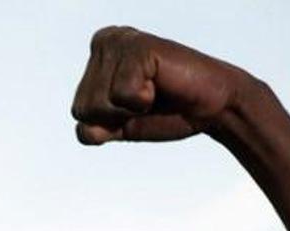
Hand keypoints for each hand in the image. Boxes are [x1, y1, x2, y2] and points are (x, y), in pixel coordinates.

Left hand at [70, 26, 254, 144]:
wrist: (211, 108)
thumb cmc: (166, 113)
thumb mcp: (119, 126)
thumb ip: (95, 129)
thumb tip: (85, 130)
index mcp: (94, 59)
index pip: (78, 113)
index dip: (110, 122)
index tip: (136, 107)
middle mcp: (103, 42)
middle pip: (83, 108)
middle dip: (117, 116)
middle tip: (147, 100)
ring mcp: (119, 40)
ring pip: (98, 104)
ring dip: (131, 109)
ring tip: (153, 90)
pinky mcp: (137, 46)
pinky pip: (121, 95)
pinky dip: (142, 101)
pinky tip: (159, 82)